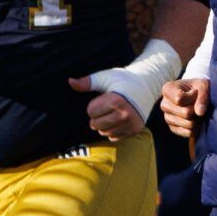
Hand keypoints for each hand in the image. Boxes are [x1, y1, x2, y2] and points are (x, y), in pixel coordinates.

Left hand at [68, 38, 183, 139]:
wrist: (146, 85)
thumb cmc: (122, 80)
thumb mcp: (105, 77)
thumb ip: (87, 82)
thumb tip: (70, 82)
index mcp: (116, 100)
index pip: (91, 112)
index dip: (93, 105)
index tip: (102, 99)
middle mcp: (125, 114)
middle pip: (96, 125)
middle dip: (96, 117)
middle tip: (105, 108)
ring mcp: (131, 124)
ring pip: (104, 133)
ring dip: (103, 125)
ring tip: (111, 113)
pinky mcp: (135, 130)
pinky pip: (114, 138)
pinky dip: (112, 131)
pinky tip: (117, 120)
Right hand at [161, 77, 209, 138]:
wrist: (196, 96)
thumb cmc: (198, 88)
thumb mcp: (203, 86)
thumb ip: (203, 97)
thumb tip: (200, 113)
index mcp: (167, 89)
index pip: (180, 98)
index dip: (193, 97)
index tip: (195, 92)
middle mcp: (164, 104)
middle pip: (186, 113)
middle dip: (196, 109)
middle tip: (198, 104)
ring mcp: (167, 117)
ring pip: (188, 124)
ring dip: (198, 119)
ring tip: (197, 111)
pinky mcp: (173, 128)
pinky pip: (188, 133)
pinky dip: (196, 128)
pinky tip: (196, 120)